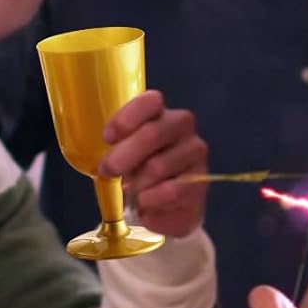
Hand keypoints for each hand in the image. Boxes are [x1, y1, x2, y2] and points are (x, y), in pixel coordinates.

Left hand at [100, 89, 208, 238]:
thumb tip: (106, 161)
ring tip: (131, 192)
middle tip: (107, 171)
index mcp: (158, 111)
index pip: (149, 101)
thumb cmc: (138, 171)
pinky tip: (145, 202)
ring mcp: (195, 151)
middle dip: (123, 156)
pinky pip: (170, 191)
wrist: (163, 206)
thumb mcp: (123, 155)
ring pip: (158, 166)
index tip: (107, 138)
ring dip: (137, 183)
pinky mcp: (201, 179)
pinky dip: (150, 200)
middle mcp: (181, 124)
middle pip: (151, 134)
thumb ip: (116, 149)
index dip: (126, 119)